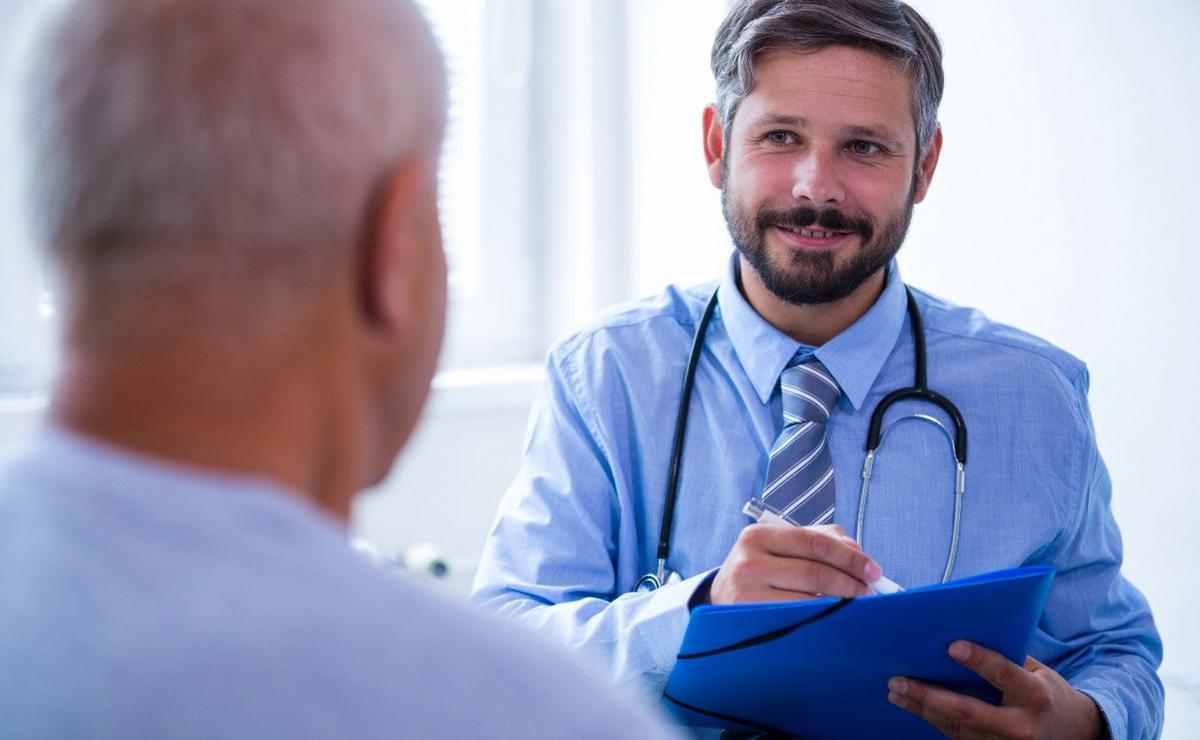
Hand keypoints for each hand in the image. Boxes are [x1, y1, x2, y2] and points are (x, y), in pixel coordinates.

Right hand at [702, 523, 880, 604]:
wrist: (722, 597)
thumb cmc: (761, 569)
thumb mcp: (782, 545)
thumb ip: (821, 539)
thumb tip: (857, 550)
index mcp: (759, 535)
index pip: (815, 543)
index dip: (849, 557)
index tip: (872, 569)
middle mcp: (749, 561)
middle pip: (815, 572)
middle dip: (851, 582)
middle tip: (869, 591)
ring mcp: (747, 593)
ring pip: (809, 600)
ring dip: (841, 603)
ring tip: (856, 605)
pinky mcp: (751, 619)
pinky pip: (798, 618)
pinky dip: (823, 617)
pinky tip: (834, 616)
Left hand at [887, 640, 1104, 738]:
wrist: (1072, 733)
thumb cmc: (1047, 693)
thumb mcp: (1037, 671)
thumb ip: (1006, 657)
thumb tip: (962, 632)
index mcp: (1035, 696)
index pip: (1004, 676)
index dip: (979, 661)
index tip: (952, 646)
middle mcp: (1020, 726)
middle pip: (969, 711)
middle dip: (930, 695)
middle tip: (899, 680)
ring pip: (956, 727)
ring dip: (922, 709)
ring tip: (896, 692)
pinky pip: (956, 736)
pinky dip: (932, 719)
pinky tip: (912, 706)